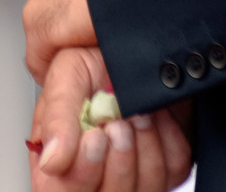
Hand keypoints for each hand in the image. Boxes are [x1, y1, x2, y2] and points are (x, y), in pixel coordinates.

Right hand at [29, 47, 193, 191]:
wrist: (133, 47)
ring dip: (144, 144)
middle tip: (117, 120)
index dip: (82, 173)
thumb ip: (56, 118)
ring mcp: (133, 172)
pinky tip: (154, 116)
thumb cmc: (96, 57)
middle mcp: (96, 171)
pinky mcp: (166, 165)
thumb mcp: (66, 77)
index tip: (94, 138)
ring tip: (135, 112)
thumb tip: (52, 160)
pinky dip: (168, 138)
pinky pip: (174, 169)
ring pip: (146, 186)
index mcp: (61, 157)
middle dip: (119, 158)